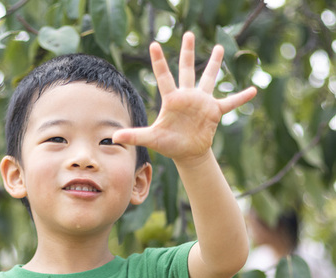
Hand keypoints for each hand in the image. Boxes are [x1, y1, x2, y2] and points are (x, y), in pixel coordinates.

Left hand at [113, 32, 256, 163]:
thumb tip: (114, 137)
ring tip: (220, 48)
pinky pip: (230, 102)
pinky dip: (241, 97)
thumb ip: (134, 135)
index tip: (154, 44)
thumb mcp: (152, 139)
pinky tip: (253, 91)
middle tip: (189, 34)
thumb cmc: (169, 144)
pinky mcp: (214, 111)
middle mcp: (187, 96)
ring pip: (209, 79)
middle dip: (188, 52)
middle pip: (188, 70)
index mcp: (172, 99)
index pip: (164, 76)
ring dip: (215, 65)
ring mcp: (202, 102)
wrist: (187, 153)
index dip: (159, 61)